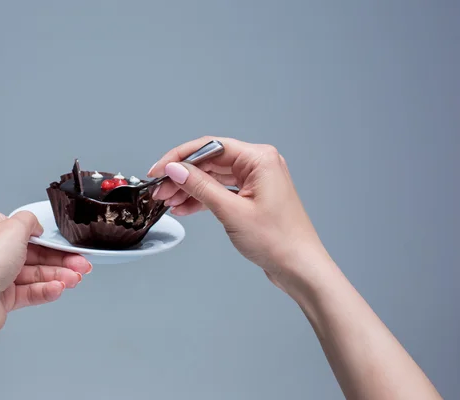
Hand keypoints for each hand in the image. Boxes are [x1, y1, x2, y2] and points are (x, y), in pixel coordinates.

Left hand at [0, 211, 91, 337]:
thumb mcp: (13, 227)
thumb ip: (30, 220)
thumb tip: (38, 225)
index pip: (31, 232)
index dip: (53, 239)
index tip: (71, 245)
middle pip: (38, 255)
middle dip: (62, 261)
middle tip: (82, 265)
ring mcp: (1, 276)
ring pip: (38, 274)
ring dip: (59, 276)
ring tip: (74, 280)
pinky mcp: (5, 297)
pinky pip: (32, 292)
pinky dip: (47, 290)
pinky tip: (58, 289)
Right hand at [149, 136, 330, 294]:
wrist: (300, 268)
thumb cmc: (278, 241)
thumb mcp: (231, 211)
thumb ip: (200, 187)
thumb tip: (176, 169)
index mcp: (259, 159)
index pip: (210, 147)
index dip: (180, 158)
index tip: (160, 170)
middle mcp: (259, 165)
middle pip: (210, 162)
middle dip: (182, 176)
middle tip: (160, 190)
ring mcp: (256, 182)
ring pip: (213, 177)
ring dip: (189, 189)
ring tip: (168, 201)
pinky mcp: (252, 198)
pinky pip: (221, 191)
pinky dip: (202, 199)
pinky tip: (184, 207)